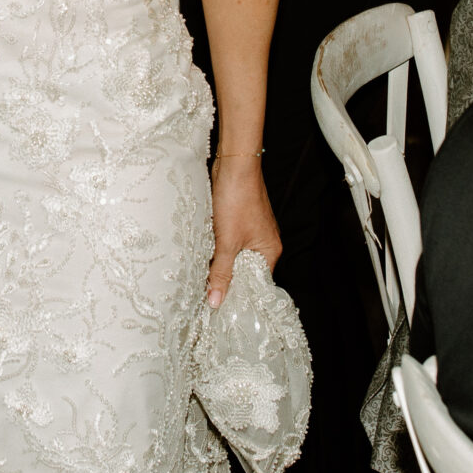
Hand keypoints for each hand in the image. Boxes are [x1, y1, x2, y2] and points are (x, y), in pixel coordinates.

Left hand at [206, 151, 281, 307]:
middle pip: (245, 271)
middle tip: (206, 295)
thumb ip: (221, 272)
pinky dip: (218, 249)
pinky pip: (230, 243)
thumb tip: (216, 301)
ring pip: (235, 256)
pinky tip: (203, 253)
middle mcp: (265, 243)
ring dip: (220, 263)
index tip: (219, 307)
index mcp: (269, 251)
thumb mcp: (227, 242)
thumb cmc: (236, 200)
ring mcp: (253, 231)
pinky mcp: (240, 221)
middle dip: (226, 279)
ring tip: (202, 277)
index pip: (255, 283)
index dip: (238, 295)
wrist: (234, 164)